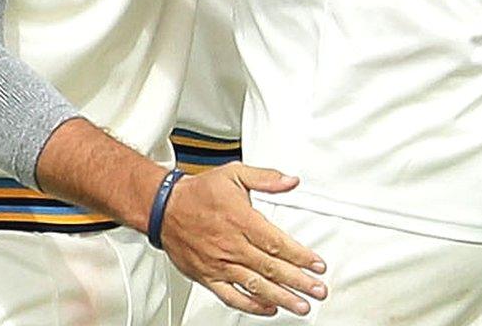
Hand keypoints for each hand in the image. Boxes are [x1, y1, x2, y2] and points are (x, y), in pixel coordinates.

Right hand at [159, 164, 327, 317]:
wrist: (163, 207)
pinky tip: (268, 308)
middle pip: (271, 268)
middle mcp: (232, 245)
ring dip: (281, 297)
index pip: (277, 243)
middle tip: (318, 290)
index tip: (317, 265)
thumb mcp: (234, 174)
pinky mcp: (208, 276)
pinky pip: (231, 296)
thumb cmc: (198, 192)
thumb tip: (291, 181)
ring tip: (301, 306)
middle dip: (299, 282)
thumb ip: (265, 178)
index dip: (301, 256)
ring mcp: (219, 264)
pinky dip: (251, 305)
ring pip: (255, 285)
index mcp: (241, 220)